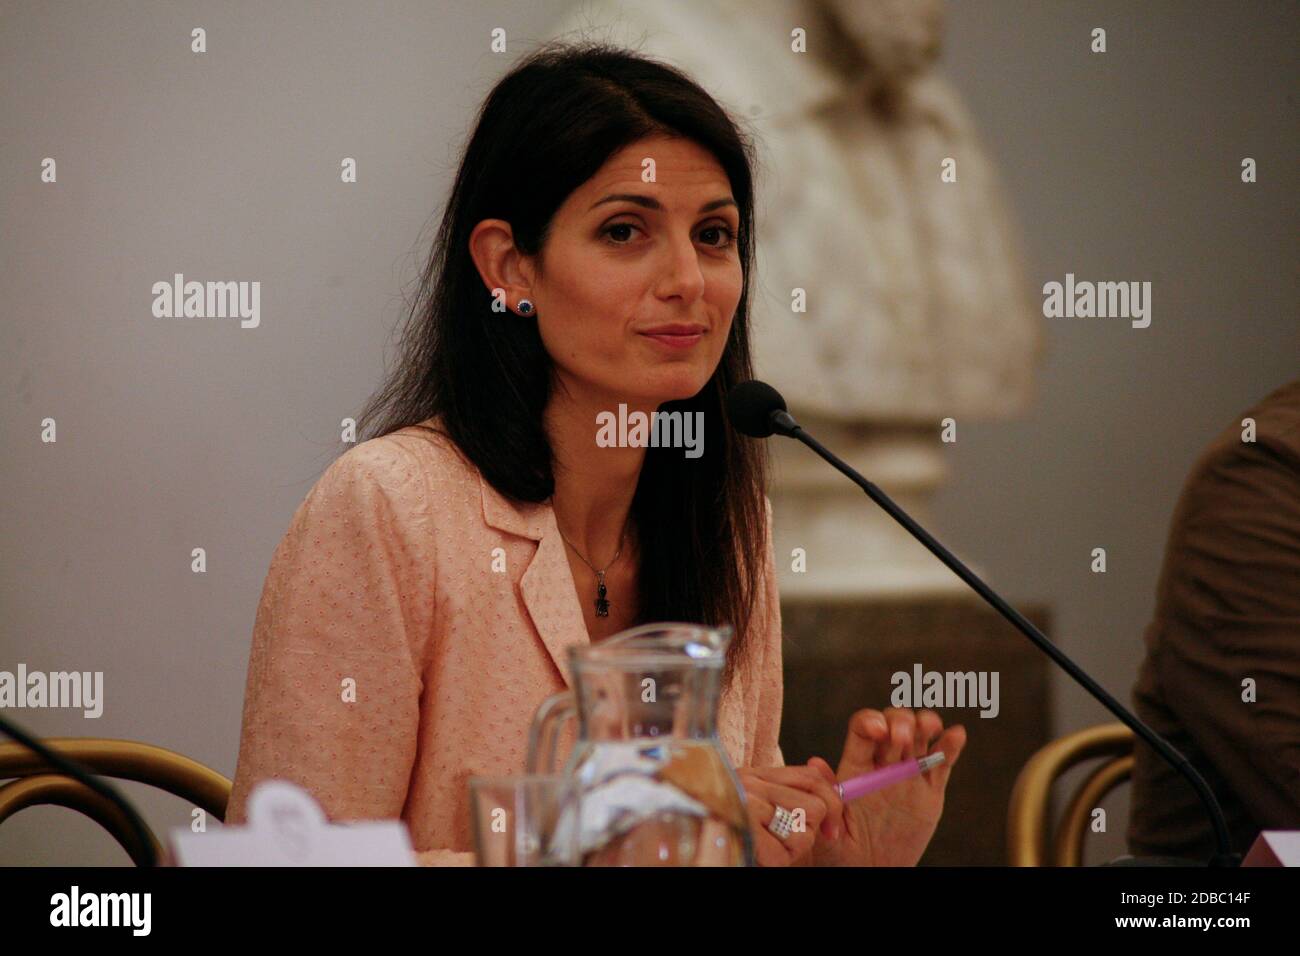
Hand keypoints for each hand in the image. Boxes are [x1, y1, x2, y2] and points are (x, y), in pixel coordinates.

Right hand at [735, 763, 844, 865]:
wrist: (702, 847)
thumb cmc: (738, 830)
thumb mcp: (766, 801)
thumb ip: (794, 785)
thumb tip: (818, 763)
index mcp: (754, 775)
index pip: (811, 776)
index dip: (831, 802)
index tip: (830, 829)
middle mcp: (749, 784)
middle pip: (815, 807)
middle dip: (808, 831)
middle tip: (784, 839)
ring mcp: (747, 807)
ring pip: (805, 833)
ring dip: (792, 848)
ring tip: (768, 846)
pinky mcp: (747, 835)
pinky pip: (784, 855)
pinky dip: (778, 860)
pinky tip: (762, 857)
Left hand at [811, 707, 965, 866]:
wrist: (870, 870)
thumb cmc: (841, 849)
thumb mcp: (828, 823)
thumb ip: (825, 793)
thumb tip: (815, 763)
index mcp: (857, 766)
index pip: (863, 729)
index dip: (871, 722)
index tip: (878, 730)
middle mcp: (883, 763)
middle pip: (893, 724)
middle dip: (900, 722)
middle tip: (902, 738)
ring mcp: (908, 774)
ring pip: (919, 736)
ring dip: (925, 723)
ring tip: (929, 726)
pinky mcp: (930, 791)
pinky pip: (942, 763)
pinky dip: (951, 745)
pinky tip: (957, 734)